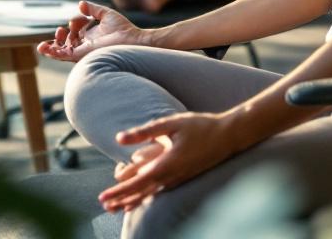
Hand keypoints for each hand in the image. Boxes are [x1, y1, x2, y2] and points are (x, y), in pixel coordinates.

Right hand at [36, 1, 149, 62]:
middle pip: (66, 43)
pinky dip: (54, 52)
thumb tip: (80, 4)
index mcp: (90, 35)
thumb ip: (92, 9)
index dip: (73, 23)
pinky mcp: (82, 54)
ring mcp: (83, 50)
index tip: (81, 17)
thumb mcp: (105, 14)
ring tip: (43, 46)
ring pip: (62, 51)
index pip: (74, 31)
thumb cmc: (122, 28)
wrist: (130, 38)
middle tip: (60, 30)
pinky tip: (44, 49)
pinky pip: (64, 55)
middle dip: (60, 37)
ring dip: (52, 47)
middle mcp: (85, 44)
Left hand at [99, 112, 240, 212]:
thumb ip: (145, 131)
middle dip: (121, 199)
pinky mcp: (183, 178)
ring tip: (115, 208)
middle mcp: (172, 177)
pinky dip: (146, 198)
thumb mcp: (171, 123)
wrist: (228, 136)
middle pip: (141, 193)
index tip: (103, 197)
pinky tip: (139, 201)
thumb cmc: (201, 126)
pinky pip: (160, 192)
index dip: (119, 191)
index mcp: (167, 164)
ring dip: (131, 201)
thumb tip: (119, 138)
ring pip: (150, 195)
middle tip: (103, 205)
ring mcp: (178, 180)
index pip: (137, 183)